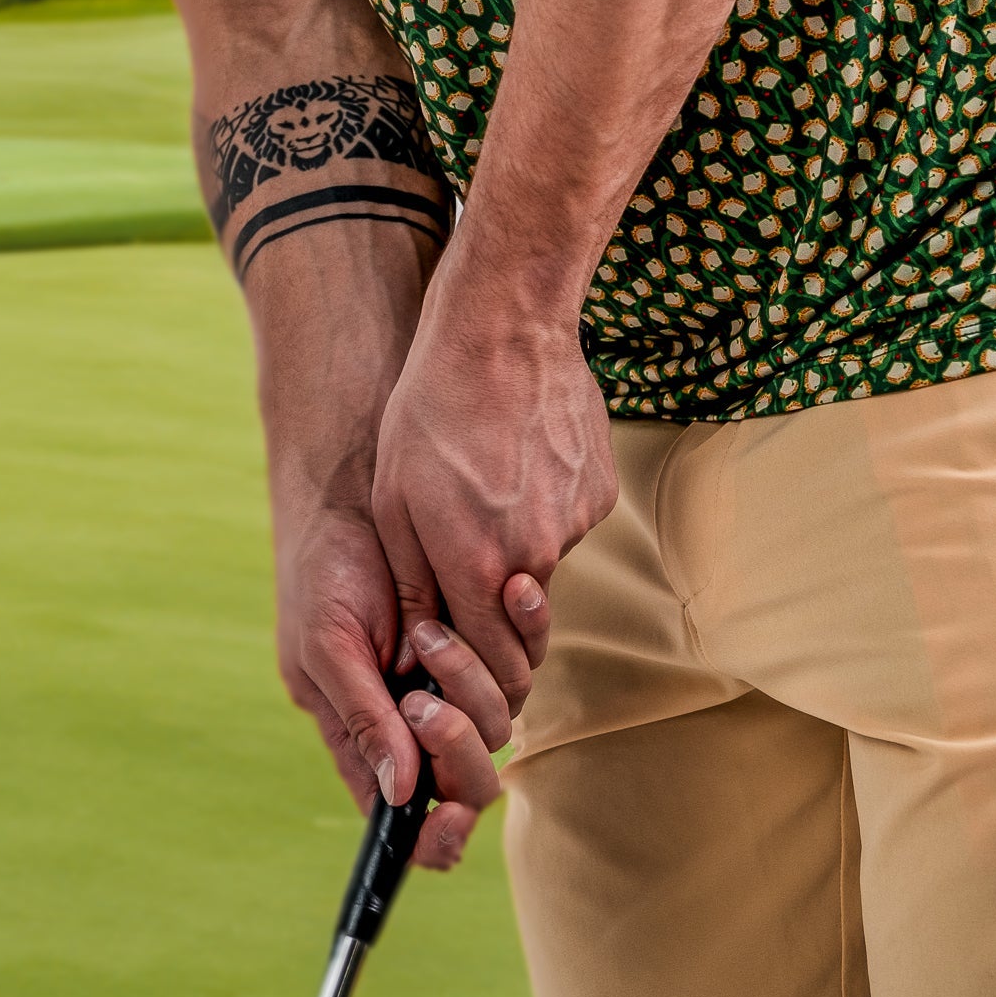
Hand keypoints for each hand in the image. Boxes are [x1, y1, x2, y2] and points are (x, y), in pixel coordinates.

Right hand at [273, 493, 534, 867]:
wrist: (354, 486)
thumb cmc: (324, 568)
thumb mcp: (326, 642)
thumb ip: (360, 716)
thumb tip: (400, 795)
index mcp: (365, 736)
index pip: (404, 821)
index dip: (433, 840)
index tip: (452, 823)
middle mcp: (415, 717)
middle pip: (465, 781)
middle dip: (456, 750)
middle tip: (423, 699)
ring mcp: (454, 676)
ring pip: (500, 721)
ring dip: (471, 680)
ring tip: (426, 627)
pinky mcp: (487, 632)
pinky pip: (524, 657)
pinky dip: (524, 631)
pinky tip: (511, 598)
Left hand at [371, 236, 616, 710]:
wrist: (502, 328)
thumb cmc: (430, 409)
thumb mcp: (395, 500)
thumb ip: (416, 583)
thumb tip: (421, 645)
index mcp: (480, 567)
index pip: (489, 664)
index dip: (469, 668)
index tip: (449, 651)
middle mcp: (538, 557)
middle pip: (523, 626)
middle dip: (496, 623)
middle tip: (464, 570)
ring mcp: (576, 523)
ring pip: (543, 565)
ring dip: (514, 549)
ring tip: (481, 483)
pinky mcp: (600, 491)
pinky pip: (565, 521)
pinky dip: (541, 506)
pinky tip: (514, 456)